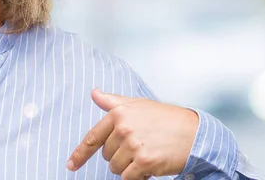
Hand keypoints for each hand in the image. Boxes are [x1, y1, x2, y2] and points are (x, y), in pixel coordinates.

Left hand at [67, 89, 197, 178]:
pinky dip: (136, 177)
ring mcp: (133, 145)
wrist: (194, 132)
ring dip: (128, 167)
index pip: (93, 137)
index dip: (80, 154)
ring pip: (116, 168)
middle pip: (106, 155)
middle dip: (118, 156)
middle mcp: (123, 128)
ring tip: (145, 155)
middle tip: (138, 147)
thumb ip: (112, 101)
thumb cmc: (165, 118)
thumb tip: (94, 93)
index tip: (70, 165)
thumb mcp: (137, 104)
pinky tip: (148, 168)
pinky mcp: (144, 161)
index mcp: (118, 114)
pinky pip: (128, 178)